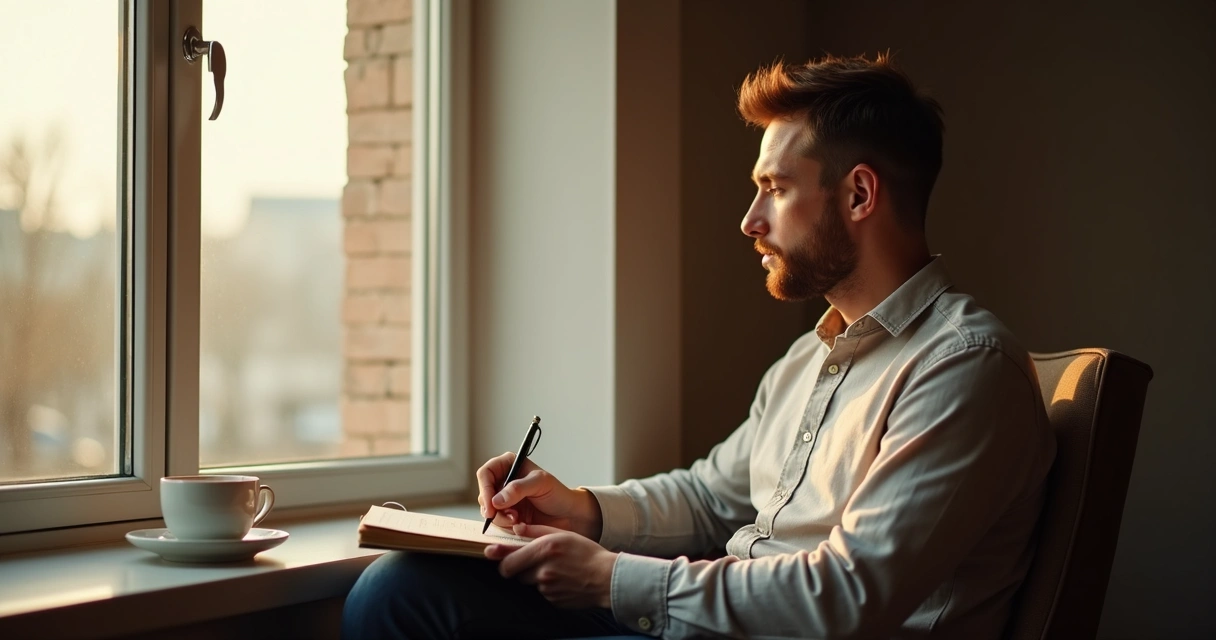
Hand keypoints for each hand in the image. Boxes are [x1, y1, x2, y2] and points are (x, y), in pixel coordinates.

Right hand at [476, 452, 602, 538]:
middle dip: (492, 507)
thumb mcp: (541, 483)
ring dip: (500, 518)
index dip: (485, 488)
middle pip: (483, 493)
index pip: (486, 473)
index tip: (491, 505)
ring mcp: (504, 500)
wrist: (568, 516)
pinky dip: (505, 525)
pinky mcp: (507, 516)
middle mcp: (503, 482)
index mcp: (509, 465)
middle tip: (506, 516)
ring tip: (518, 520)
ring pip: (488, 510)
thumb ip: (518, 489)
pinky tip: (519, 525)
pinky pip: (496, 522)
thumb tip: (496, 500)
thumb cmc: (558, 493)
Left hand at [485, 524, 617, 608]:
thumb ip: (536, 531)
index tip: (489, 553)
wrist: (607, 578)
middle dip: (519, 567)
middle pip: (515, 572)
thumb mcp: (563, 534)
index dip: (498, 557)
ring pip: (530, 582)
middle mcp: (543, 570)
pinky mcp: (552, 600)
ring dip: (536, 576)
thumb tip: (516, 529)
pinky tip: (563, 580)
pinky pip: (542, 592)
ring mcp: (547, 588)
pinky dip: (548, 586)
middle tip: (532, 561)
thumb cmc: (587, 553)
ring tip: (556, 569)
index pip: (510, 559)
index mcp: (544, 549)